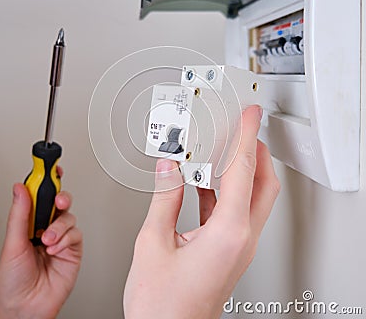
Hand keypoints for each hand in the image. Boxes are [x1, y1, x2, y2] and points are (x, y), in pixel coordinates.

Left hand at [0, 168, 82, 318]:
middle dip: (60, 197)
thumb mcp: (12, 244)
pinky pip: (76, 234)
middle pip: (58, 200)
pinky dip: (65, 241)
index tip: (47, 163)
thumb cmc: (13, 281)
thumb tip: (19, 188)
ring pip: (69, 216)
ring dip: (59, 228)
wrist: (27, 307)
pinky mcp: (73, 248)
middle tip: (58, 201)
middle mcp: (46, 226)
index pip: (39, 194)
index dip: (45, 178)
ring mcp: (61, 237)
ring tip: (47, 241)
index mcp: (28, 222)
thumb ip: (19, 214)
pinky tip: (55, 251)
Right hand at [123, 105, 279, 318]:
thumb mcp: (153, 243)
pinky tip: (203, 181)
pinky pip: (233, 211)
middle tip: (243, 129)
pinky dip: (223, 191)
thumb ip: (163, 199)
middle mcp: (241, 239)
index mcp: (228, 233)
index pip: (243, 171)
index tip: (251, 116)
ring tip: (221, 150)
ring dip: (240, 171)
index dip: (246, 137)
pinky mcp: (228, 250)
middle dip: (255, 151)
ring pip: (251, 197)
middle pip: (262, 184)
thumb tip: (168, 168)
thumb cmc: (162, 304)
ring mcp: (237, 246)